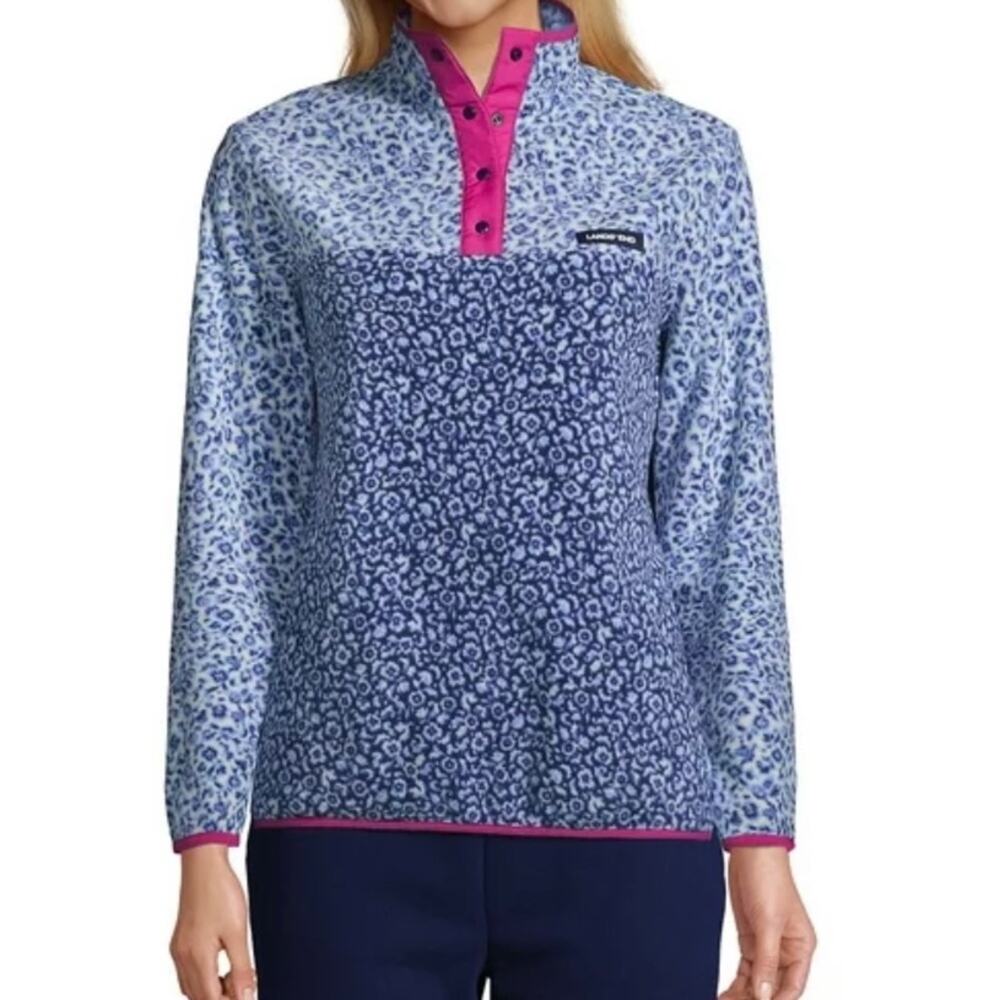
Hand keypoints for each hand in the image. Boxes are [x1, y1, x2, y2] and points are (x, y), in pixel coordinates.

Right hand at [169, 844, 256, 999]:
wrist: (204, 865)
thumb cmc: (221, 893)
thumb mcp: (238, 933)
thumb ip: (241, 969)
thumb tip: (246, 996)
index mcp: (196, 958)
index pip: (211, 999)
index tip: (248, 993)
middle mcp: (183, 957)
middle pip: (199, 996)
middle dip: (222, 997)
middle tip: (246, 984)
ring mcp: (178, 949)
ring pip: (192, 986)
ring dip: (212, 989)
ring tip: (236, 975)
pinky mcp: (180, 940)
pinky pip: (188, 971)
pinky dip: (204, 976)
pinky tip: (220, 965)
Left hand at [719, 847, 816, 999]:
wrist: (750, 852)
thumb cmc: (769, 879)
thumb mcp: (768, 922)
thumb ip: (767, 960)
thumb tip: (765, 994)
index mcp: (801, 948)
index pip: (791, 987)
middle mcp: (787, 950)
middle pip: (774, 987)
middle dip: (756, 998)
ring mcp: (767, 946)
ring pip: (758, 981)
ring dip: (744, 994)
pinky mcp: (750, 939)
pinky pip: (746, 970)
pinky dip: (737, 983)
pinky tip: (725, 994)